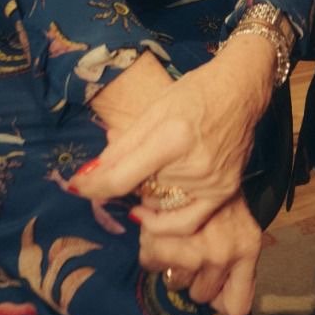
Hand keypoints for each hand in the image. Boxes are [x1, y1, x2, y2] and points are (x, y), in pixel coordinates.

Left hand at [72, 36, 275, 231]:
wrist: (240, 90)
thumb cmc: (194, 92)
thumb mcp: (153, 110)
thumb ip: (122, 146)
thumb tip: (91, 175)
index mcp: (173, 138)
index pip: (122, 178)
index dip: (93, 186)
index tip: (74, 187)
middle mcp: (194, 166)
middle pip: (140, 192)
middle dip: (123, 185)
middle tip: (119, 172)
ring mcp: (212, 183)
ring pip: (161, 206)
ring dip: (145, 199)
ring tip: (143, 184)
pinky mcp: (225, 192)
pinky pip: (188, 221)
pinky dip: (165, 223)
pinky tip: (150, 214)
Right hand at [134, 195, 262, 314]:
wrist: (191, 153)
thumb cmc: (215, 192)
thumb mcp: (237, 223)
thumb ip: (234, 261)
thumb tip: (220, 303)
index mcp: (246, 249)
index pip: (236, 306)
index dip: (222, 300)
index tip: (215, 288)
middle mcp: (223, 255)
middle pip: (201, 295)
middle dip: (194, 276)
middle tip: (192, 248)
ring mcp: (193, 253)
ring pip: (175, 282)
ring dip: (172, 265)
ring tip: (176, 239)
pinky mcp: (163, 246)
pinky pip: (152, 266)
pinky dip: (151, 253)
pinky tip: (159, 231)